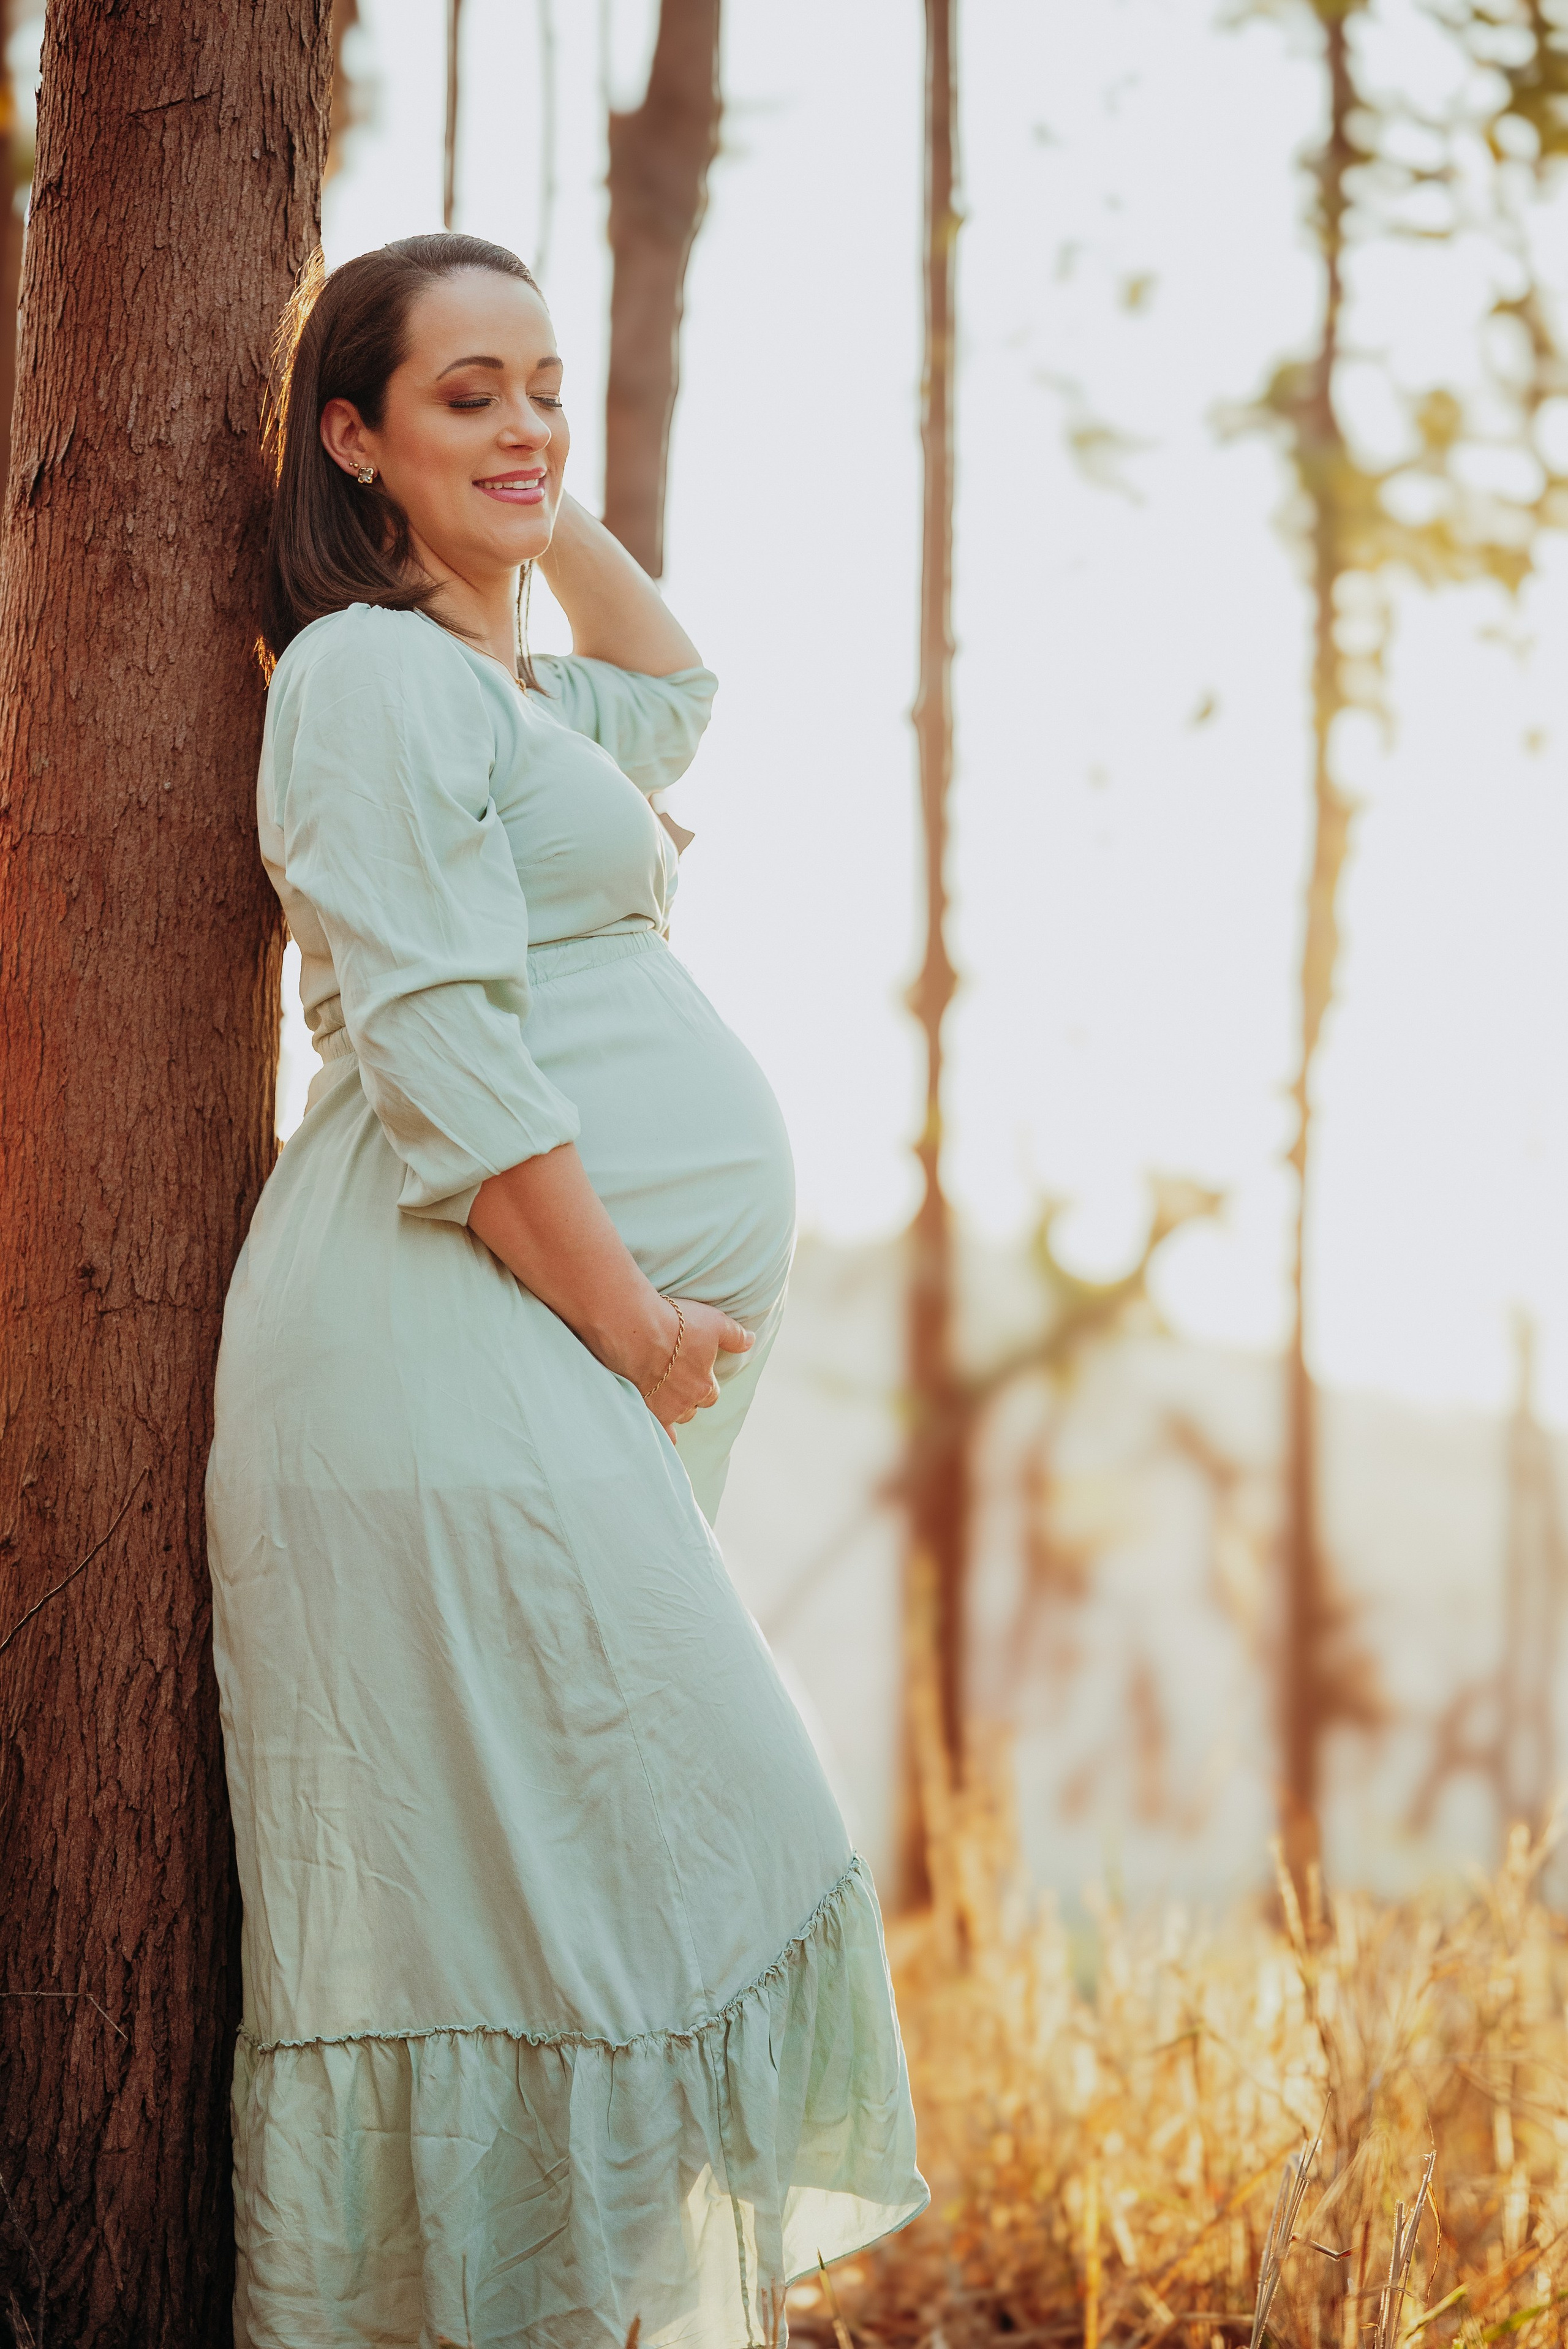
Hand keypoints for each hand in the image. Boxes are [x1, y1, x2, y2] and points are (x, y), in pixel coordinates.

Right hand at [642, 1298, 752, 1439]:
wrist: (635, 1329)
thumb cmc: (676, 1324)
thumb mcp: (714, 1323)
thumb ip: (735, 1336)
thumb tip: (752, 1341)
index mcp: (705, 1385)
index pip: (711, 1393)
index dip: (704, 1383)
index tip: (694, 1372)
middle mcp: (686, 1402)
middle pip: (693, 1406)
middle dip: (689, 1397)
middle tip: (676, 1379)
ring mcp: (663, 1408)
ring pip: (674, 1416)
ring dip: (672, 1407)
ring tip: (662, 1393)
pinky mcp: (642, 1408)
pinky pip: (656, 1430)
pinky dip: (660, 1430)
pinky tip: (657, 1426)